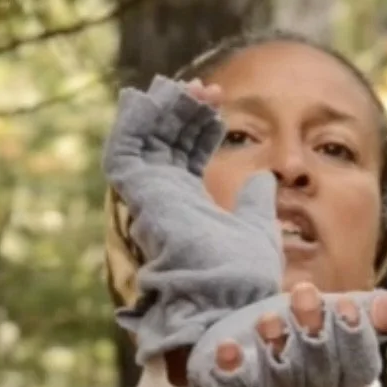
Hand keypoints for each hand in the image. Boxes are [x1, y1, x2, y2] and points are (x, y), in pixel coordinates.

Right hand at [105, 76, 285, 365]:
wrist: (230, 301)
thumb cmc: (243, 279)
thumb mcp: (256, 228)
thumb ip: (255, 204)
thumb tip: (262, 180)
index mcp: (188, 206)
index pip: (183, 154)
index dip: (197, 124)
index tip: (218, 100)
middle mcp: (164, 201)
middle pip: (162, 142)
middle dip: (180, 110)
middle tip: (204, 87)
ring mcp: (150, 199)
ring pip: (142, 142)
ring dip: (160, 109)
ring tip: (186, 86)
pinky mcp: (141, 198)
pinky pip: (124, 152)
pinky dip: (131, 123)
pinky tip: (146, 97)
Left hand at [187, 282, 386, 386]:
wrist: (239, 365)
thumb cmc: (295, 338)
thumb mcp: (334, 319)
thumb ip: (376, 312)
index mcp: (340, 380)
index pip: (358, 368)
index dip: (354, 339)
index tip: (348, 305)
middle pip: (320, 377)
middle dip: (314, 335)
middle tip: (302, 291)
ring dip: (277, 349)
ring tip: (268, 318)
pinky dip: (231, 369)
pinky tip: (226, 349)